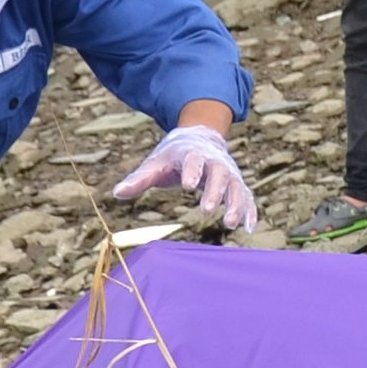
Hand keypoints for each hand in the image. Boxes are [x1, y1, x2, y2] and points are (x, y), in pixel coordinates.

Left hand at [110, 123, 257, 232]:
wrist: (199, 139)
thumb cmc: (173, 156)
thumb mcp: (155, 163)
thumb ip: (138, 179)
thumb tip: (116, 194)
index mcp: (192, 153)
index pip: (193, 160)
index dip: (192, 172)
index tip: (188, 186)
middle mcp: (215, 161)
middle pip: (219, 173)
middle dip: (215, 191)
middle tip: (207, 210)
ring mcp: (228, 173)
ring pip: (237, 186)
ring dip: (236, 204)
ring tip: (231, 224)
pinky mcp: (237, 184)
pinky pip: (247, 197)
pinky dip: (250, 211)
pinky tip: (249, 228)